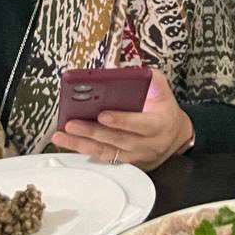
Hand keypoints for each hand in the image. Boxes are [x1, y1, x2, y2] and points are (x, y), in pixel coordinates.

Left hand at [51, 69, 192, 170]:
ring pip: (107, 152)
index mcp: (159, 124)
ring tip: (61, 136)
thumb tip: (134, 71)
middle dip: (92, 132)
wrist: (173, 137)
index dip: (121, 120)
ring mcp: (135, 156)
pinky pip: (103, 158)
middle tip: (71, 124)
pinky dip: (85, 151)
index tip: (102, 115)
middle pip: (117, 139)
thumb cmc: (164, 111)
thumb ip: (152, 80)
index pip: (140, 124)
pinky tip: (69, 145)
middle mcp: (147, 143)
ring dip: (82, 145)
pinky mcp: (124, 162)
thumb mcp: (163, 92)